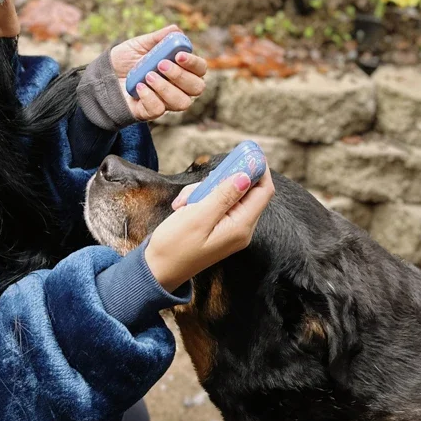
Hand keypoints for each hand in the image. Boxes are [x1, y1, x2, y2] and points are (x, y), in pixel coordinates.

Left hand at [110, 25, 207, 120]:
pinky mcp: (151, 112)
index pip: (200, 69)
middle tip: (161, 65)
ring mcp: (166, 101)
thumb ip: (158, 38)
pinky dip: (150, 97)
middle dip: (181, 76)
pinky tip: (139, 87)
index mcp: (181, 68)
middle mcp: (179, 87)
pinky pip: (159, 110)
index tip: (179, 55)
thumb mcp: (140, 44)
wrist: (105, 75)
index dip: (194, 63)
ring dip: (166, 88)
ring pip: (182, 102)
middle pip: (197, 87)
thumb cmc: (126, 59)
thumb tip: (176, 30)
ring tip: (148, 76)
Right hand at [144, 166, 274, 292]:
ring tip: (184, 203)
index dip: (259, 169)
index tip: (247, 151)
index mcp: (241, 226)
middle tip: (199, 186)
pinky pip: (215, 204)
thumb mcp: (198, 216)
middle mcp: (241, 228)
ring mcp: (230, 229)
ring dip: (204, 190)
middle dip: (221, 180)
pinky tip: (183, 207)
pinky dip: (199, 199)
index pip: (263, 191)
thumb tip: (246, 176)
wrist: (157, 270)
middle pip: (244, 190)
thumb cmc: (176, 246)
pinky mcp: (218, 228)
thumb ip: (224, 195)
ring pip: (225, 194)